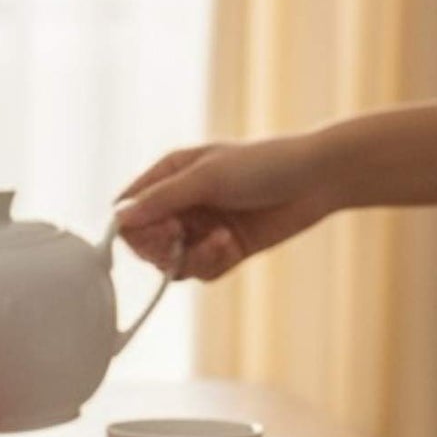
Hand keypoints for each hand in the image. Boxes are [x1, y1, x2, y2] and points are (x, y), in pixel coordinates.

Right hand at [116, 133, 341, 280]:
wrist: (318, 180)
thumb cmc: (265, 164)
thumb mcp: (208, 177)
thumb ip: (162, 199)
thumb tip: (118, 219)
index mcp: (170, 175)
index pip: (128, 212)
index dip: (136, 230)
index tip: (162, 232)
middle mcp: (180, 203)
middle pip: (146, 244)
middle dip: (164, 248)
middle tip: (184, 239)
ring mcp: (200, 229)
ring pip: (172, 264)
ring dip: (193, 259)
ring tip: (221, 243)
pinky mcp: (221, 250)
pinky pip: (199, 272)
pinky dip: (212, 264)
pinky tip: (232, 246)